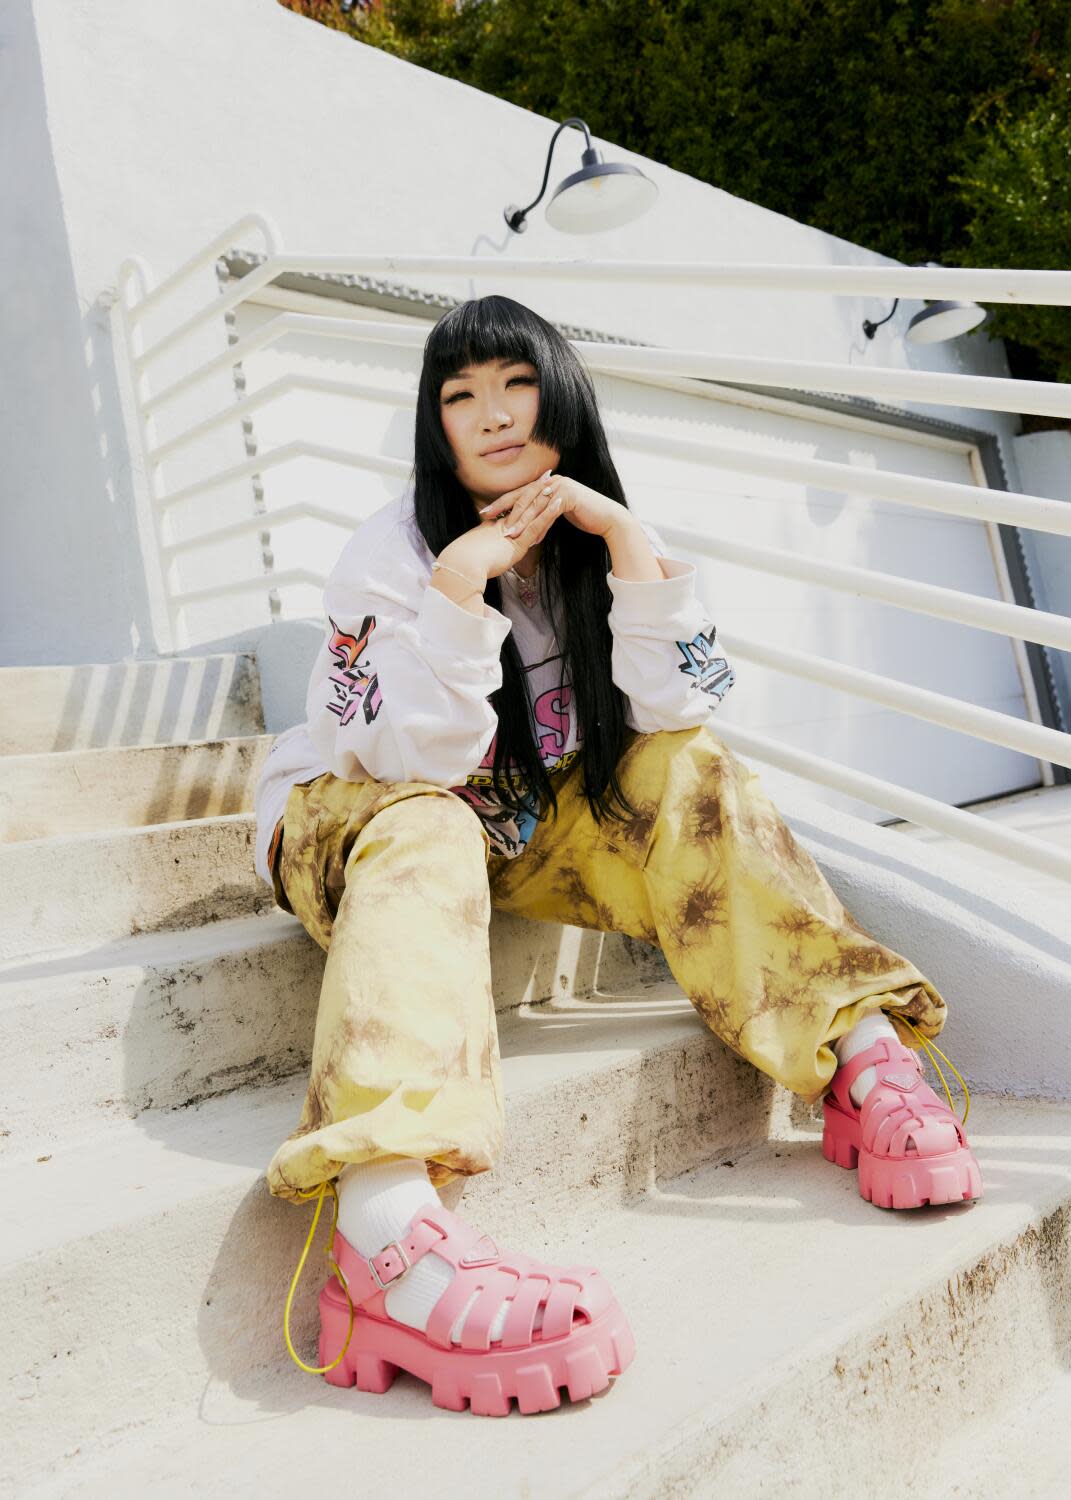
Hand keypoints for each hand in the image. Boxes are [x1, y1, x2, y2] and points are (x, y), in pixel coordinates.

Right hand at [440, 470, 566, 583]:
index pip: (511, 511)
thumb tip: (483, 553)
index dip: (521, 498)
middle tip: (545, 475)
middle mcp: (503, 527)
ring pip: (531, 510)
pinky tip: (559, 503)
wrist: (461, 565)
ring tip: (555, 481)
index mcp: (494, 529)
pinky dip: (548, 513)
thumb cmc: (464, 564)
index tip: (529, 488)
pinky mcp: (518, 543)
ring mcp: (511, 533)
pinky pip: (536, 525)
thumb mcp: (474, 556)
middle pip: (522, 503)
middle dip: (534, 488)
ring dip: (544, 495)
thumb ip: (483, 552)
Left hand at [479, 471, 630, 540]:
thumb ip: (542, 515)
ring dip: (521, 520)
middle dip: (503, 508)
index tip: (486, 513)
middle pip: (522, 495)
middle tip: (487, 517)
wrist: (607, 518)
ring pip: (534, 503)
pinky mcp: (569, 494)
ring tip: (509, 534)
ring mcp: (560, 485)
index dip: (502, 503)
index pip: (519, 493)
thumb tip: (528, 526)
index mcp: (546, 483)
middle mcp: (551, 481)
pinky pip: (548, 510)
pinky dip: (539, 525)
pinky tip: (532, 537)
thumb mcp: (557, 514)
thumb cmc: (584, 517)